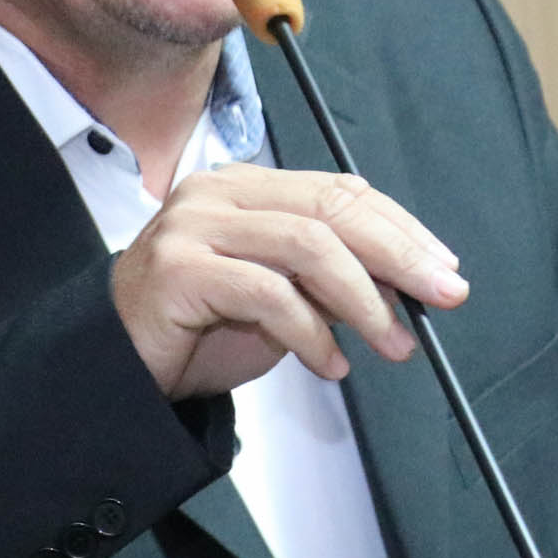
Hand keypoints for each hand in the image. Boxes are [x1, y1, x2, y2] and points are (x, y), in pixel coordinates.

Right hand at [111, 167, 467, 399]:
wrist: (114, 368)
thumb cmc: (196, 332)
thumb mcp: (280, 299)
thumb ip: (330, 282)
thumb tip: (408, 285)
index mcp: (247, 188)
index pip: (338, 191)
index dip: (399, 227)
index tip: (443, 267)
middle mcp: (219, 193)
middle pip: (331, 208)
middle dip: (398, 254)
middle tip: (441, 296)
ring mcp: (194, 225)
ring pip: (307, 245)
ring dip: (364, 299)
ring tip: (392, 343)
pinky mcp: (176, 269)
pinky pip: (266, 293)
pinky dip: (311, 332)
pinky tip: (330, 364)